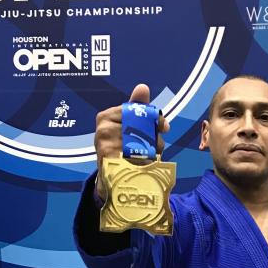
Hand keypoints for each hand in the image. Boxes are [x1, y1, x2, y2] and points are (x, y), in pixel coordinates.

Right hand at [94, 83, 169, 199]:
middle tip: (158, 144)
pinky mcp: (116, 166)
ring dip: (154, 152)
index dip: (154, 119)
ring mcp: (107, 148)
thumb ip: (136, 107)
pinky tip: (146, 166)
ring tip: (149, 157)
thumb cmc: (120, 147)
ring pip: (144, 144)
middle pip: (142, 127)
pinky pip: (142, 160)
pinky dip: (149, 163)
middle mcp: (103, 130)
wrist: (111, 179)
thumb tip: (143, 87)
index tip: (164, 127)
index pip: (137, 111)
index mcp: (105, 117)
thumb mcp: (126, 126)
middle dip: (155, 137)